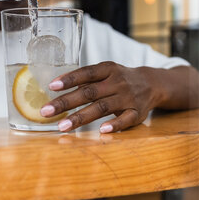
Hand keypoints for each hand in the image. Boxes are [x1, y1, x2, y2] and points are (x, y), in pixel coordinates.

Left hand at [40, 61, 162, 132]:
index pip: (86, 73)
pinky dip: (115, 125)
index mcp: (108, 69)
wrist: (152, 83)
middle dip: (66, 102)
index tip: (52, 86)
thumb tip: (56, 91)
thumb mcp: (105, 72)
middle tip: (46, 112)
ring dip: (81, 117)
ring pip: (102, 107)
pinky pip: (125, 119)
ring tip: (62, 126)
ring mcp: (127, 98)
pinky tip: (101, 130)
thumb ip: (86, 81)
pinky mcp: (137, 112)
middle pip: (89, 92)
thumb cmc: (119, 79)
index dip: (69, 79)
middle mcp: (117, 82)